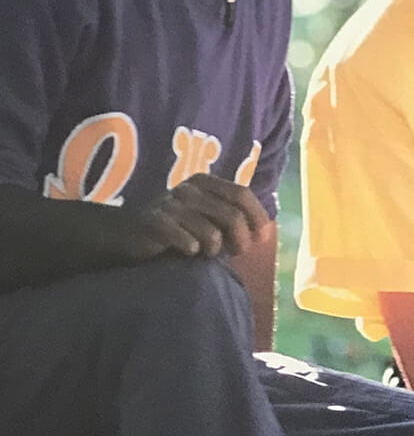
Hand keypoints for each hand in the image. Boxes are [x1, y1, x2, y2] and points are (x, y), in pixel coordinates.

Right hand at [122, 176, 270, 261]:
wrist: (126, 234)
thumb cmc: (175, 230)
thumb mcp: (206, 219)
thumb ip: (233, 220)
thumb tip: (265, 232)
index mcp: (203, 182)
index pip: (241, 194)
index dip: (257, 217)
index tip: (262, 239)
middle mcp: (188, 189)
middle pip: (232, 215)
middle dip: (241, 240)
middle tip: (235, 253)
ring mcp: (170, 204)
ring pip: (212, 233)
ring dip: (214, 250)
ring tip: (205, 253)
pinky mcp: (155, 223)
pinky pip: (188, 242)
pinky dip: (193, 251)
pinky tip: (187, 252)